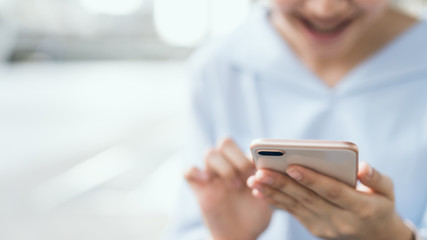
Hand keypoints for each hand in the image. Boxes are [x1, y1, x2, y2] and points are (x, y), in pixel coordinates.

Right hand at [185, 138, 272, 239]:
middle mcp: (227, 166)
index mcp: (244, 164)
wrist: (240, 235)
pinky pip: (188, 171)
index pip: (245, 145)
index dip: (252, 154)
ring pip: (209, 153)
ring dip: (223, 167)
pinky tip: (207, 182)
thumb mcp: (268, 198)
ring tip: (234, 186)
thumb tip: (268, 169)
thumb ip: (269, 182)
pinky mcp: (199, 189)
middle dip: (237, 158)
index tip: (258, 171)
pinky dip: (195, 172)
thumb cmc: (255, 216)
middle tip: (245, 178)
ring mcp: (212, 176)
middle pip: (225, 143)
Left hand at [247, 162, 412, 239]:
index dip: (312, 179)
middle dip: (282, 184)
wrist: (376, 236)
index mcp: (360, 208)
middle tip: (261, 171)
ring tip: (254, 180)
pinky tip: (259, 191)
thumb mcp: (388, 191)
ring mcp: (325, 226)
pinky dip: (275, 201)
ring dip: (273, 192)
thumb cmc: (381, 204)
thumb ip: (376, 178)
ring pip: (295, 206)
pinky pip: (292, 213)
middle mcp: (340, 220)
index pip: (332, 191)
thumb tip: (362, 167)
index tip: (291, 166)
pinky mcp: (314, 227)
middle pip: (307, 199)